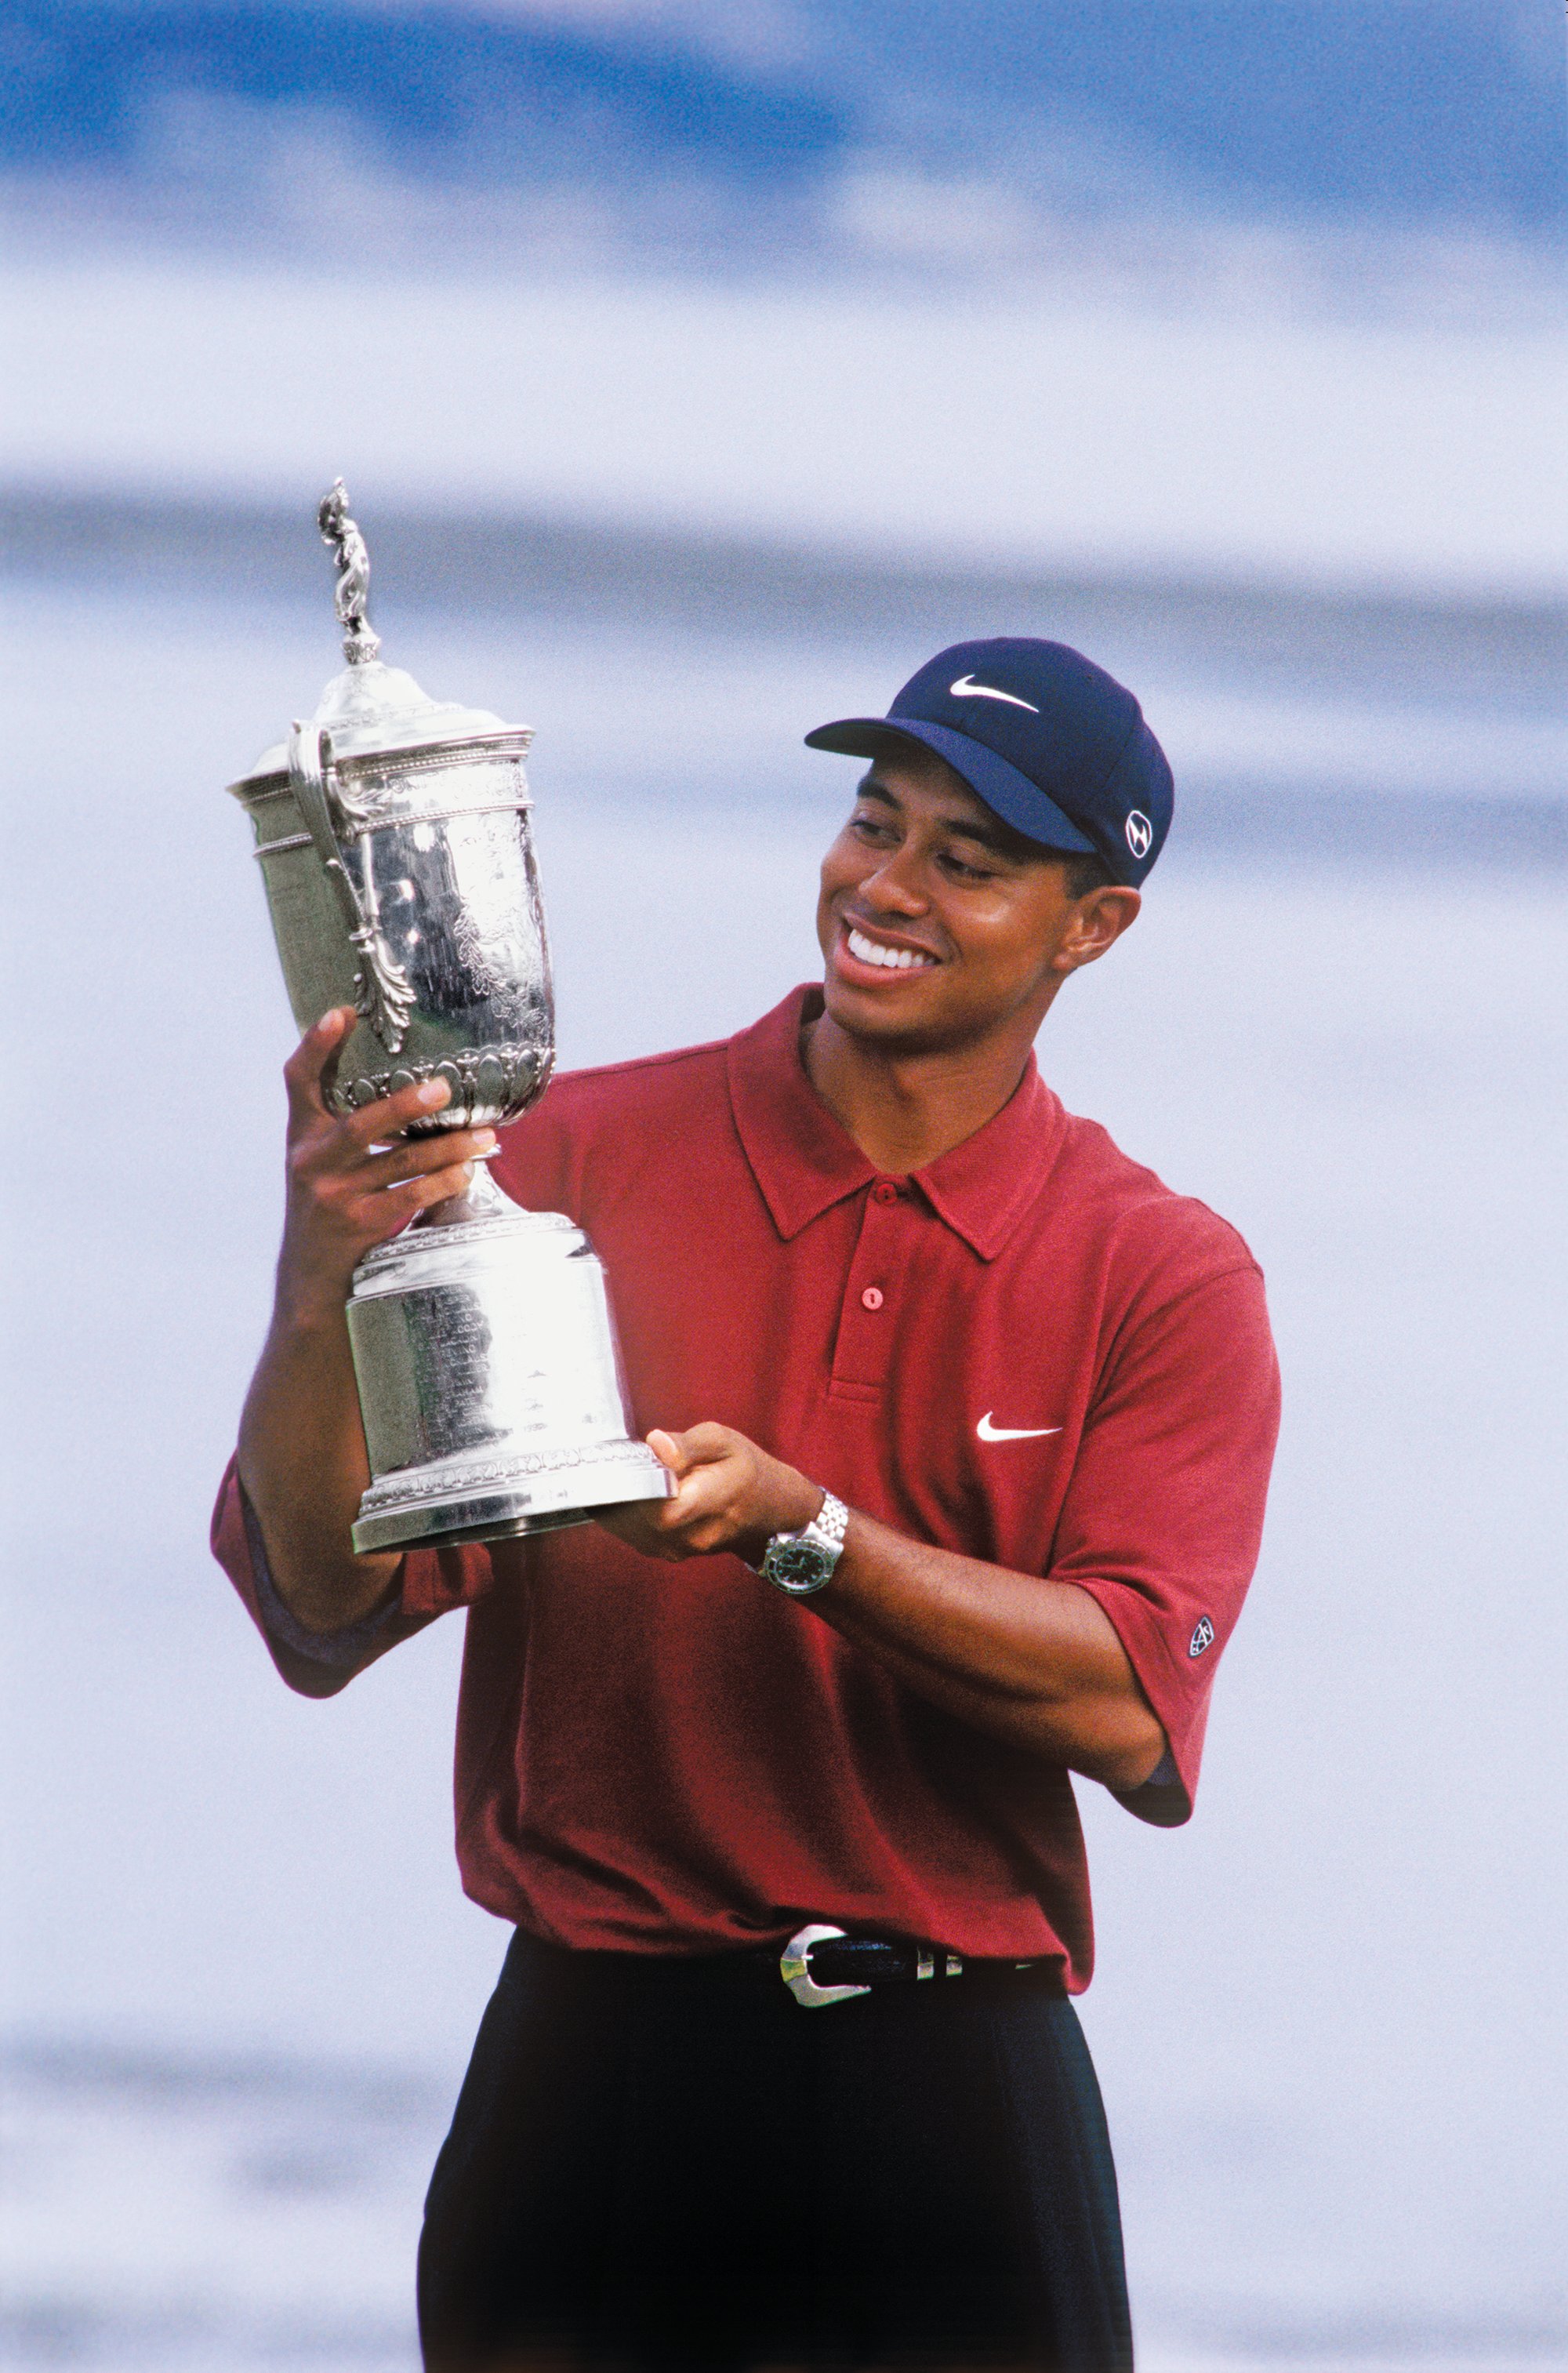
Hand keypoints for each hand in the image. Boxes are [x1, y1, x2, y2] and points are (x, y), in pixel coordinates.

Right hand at [276, 1008, 499, 1318]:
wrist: (310, 1276)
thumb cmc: (328, 1206)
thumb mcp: (323, 1161)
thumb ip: (346, 1125)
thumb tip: (410, 1081)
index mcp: (301, 1136)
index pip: (299, 1081)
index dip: (317, 1045)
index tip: (343, 1012)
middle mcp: (311, 1162)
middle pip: (359, 1124)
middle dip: (405, 1104)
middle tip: (445, 1087)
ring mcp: (333, 1196)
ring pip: (399, 1163)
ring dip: (448, 1148)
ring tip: (485, 1134)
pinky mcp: (357, 1224)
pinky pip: (409, 1197)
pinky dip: (444, 1182)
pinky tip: (469, 1172)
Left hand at [596, 1424, 823, 1564]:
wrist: (766, 1507)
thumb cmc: (744, 1470)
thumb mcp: (723, 1442)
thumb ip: (687, 1445)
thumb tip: (656, 1444)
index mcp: (707, 1505)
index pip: (657, 1508)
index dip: (632, 1486)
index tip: (619, 1462)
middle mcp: (689, 1537)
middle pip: (634, 1517)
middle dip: (618, 1488)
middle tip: (613, 1462)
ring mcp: (676, 1550)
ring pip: (627, 1527)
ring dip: (616, 1501)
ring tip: (620, 1474)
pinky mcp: (664, 1552)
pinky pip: (630, 1533)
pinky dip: (622, 1512)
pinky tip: (626, 1491)